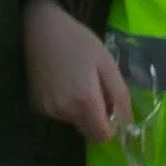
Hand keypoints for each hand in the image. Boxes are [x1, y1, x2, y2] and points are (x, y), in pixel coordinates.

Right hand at [28, 2, 136, 143]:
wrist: (41, 29)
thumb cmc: (78, 42)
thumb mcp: (107, 63)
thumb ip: (120, 95)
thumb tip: (128, 122)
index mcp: (84, 101)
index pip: (102, 136)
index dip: (111, 127)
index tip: (112, 108)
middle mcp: (63, 111)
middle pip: (88, 131)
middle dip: (97, 118)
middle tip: (97, 90)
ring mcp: (47, 110)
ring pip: (74, 122)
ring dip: (81, 111)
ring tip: (79, 81)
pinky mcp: (37, 105)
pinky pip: (60, 114)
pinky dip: (67, 105)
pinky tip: (64, 83)